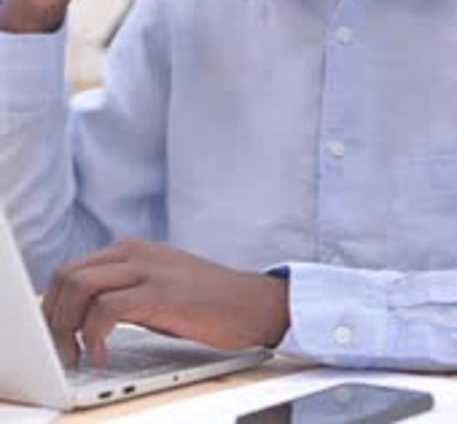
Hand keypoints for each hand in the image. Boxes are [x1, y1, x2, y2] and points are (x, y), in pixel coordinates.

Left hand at [42, 240, 288, 366]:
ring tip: (76, 357)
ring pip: (80, 287)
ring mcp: (148, 269)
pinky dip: (94, 336)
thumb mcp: (156, 288)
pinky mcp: (160, 292)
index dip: (52, 306)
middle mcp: (134, 252)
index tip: (52, 338)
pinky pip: (106, 309)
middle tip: (59, 353)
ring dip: (67, 328)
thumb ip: (122, 291)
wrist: (252, 303)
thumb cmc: (206, 302)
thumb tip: (80, 318)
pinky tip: (102, 357)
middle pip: (67, 275)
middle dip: (52, 317)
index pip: (70, 270)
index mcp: (130, 250)